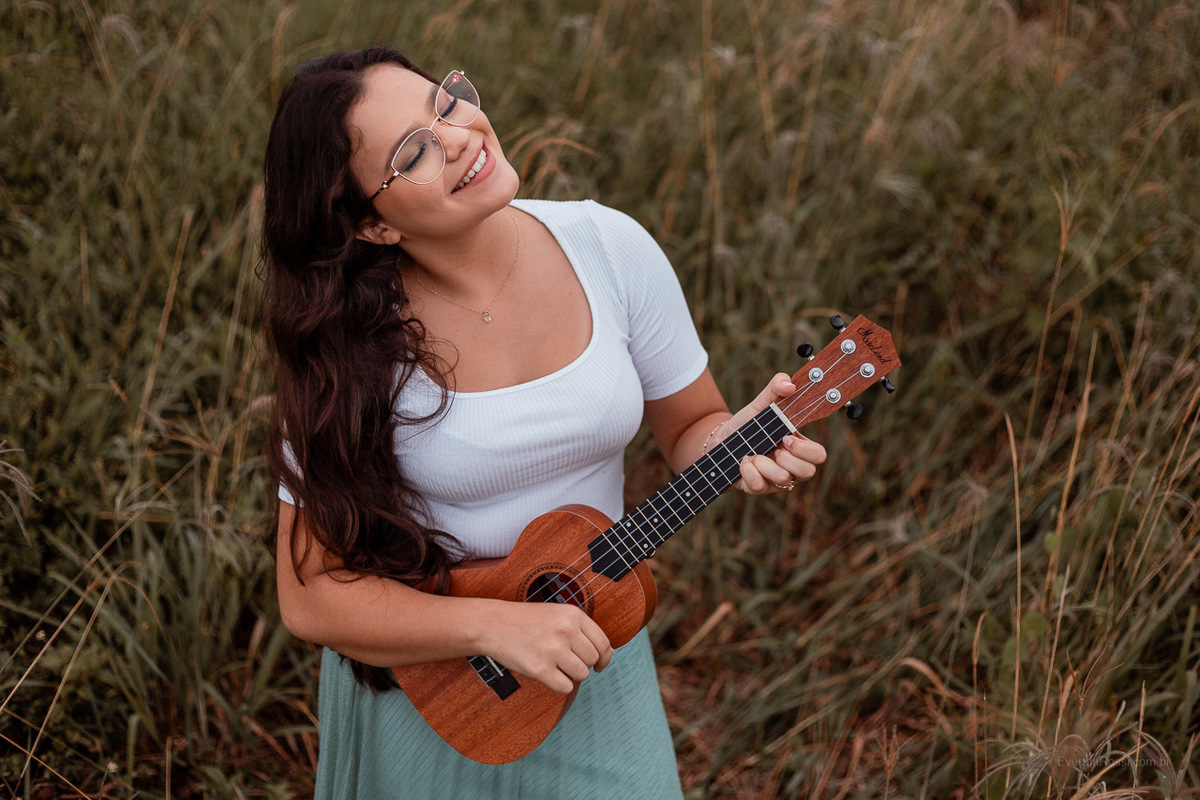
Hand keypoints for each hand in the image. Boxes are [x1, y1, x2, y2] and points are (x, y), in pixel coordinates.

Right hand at [480, 600, 612, 693]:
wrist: (493, 624)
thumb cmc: (527, 621)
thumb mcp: (558, 614)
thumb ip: (583, 631)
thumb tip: (608, 654)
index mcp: (573, 614)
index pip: (603, 643)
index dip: (604, 658)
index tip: (598, 665)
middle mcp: (566, 630)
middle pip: (592, 660)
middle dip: (582, 664)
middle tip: (565, 661)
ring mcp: (553, 649)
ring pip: (581, 674)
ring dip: (571, 675)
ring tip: (555, 666)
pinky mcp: (540, 668)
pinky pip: (565, 687)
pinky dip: (559, 685)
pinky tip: (548, 675)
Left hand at [723, 373, 826, 495]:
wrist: (721, 440)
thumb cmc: (747, 425)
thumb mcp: (760, 404)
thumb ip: (775, 389)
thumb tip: (789, 384)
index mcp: (798, 447)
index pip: (819, 455)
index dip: (806, 449)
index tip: (786, 437)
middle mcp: (791, 466)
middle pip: (808, 472)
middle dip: (788, 459)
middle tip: (774, 448)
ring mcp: (775, 480)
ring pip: (783, 480)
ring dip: (764, 464)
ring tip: (753, 454)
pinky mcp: (758, 488)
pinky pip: (760, 487)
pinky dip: (749, 472)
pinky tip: (743, 462)